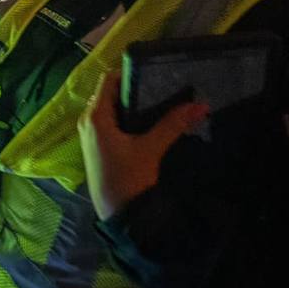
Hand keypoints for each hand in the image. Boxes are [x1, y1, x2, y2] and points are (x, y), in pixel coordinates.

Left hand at [77, 72, 208, 219]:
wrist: (118, 217)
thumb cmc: (128, 179)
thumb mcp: (151, 149)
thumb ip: (173, 125)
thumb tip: (200, 105)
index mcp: (95, 116)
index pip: (107, 80)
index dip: (127, 72)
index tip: (152, 71)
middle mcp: (88, 121)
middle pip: (109, 93)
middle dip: (133, 88)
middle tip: (161, 84)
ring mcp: (91, 135)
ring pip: (112, 109)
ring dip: (132, 105)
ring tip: (160, 100)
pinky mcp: (98, 146)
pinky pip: (112, 122)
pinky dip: (128, 118)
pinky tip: (149, 121)